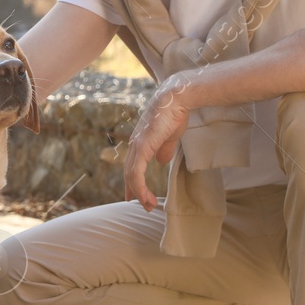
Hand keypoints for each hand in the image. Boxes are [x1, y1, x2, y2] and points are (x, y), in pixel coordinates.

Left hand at [122, 75, 193, 210]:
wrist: (176, 100)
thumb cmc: (174, 115)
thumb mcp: (170, 137)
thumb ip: (164, 149)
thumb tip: (161, 161)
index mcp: (140, 142)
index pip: (132, 166)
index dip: (133, 182)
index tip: (136, 195)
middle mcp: (134, 144)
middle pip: (129, 173)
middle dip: (135, 190)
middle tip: (143, 205)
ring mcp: (136, 146)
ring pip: (131, 176)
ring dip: (139, 192)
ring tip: (148, 205)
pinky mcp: (142, 148)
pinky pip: (137, 173)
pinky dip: (140, 187)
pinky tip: (145, 197)